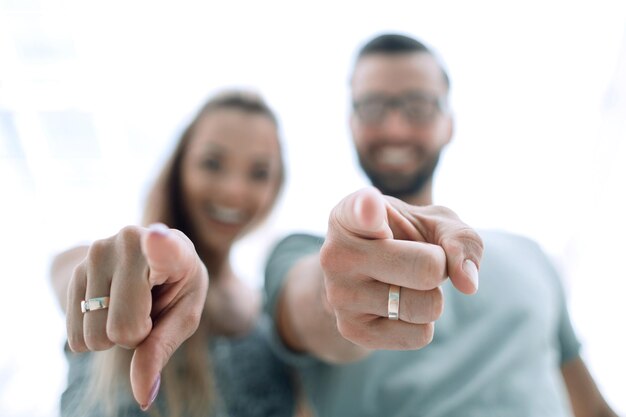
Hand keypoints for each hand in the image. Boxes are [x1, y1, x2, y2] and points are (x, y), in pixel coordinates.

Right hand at [66, 224, 208, 408]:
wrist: (146, 261)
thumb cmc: (175, 288)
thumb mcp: (183, 317)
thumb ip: (162, 350)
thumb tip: (142, 396)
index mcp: (174, 249)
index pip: (164, 249)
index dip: (160, 247)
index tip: (157, 236)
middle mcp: (131, 242)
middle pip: (124, 329)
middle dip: (135, 335)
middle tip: (147, 309)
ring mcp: (97, 253)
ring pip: (95, 336)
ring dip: (112, 334)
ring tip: (129, 303)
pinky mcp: (73, 269)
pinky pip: (75, 336)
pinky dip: (93, 335)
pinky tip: (109, 305)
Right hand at [320, 187, 482, 349]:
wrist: (364, 276)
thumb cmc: (403, 239)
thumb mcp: (434, 223)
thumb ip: (460, 238)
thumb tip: (467, 283)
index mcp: (350, 215)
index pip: (360, 210)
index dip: (369, 208)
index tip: (371, 203)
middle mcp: (336, 254)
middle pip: (427, 269)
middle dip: (439, 267)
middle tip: (417, 260)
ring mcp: (339, 295)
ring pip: (427, 306)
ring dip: (431, 296)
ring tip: (402, 283)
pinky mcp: (351, 330)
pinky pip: (419, 335)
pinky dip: (422, 323)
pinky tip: (396, 306)